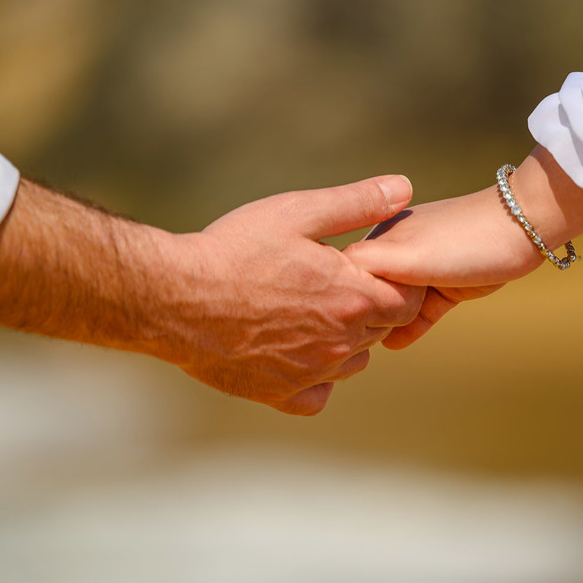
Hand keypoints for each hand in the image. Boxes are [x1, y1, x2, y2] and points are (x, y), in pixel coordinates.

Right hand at [0, 176, 423, 416]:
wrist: (174, 297)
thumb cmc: (234, 249)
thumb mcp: (298, 212)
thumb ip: (357, 203)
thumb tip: (403, 187)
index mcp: (353, 297)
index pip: (407, 301)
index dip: (396, 283)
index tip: (369, 268)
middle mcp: (339, 343)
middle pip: (382, 331)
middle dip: (369, 307)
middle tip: (334, 283)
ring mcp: (311, 374)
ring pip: (353, 363)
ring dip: (345, 341)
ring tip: (311, 312)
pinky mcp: (279, 394)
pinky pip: (318, 396)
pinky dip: (314, 378)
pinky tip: (294, 351)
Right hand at [345, 185, 540, 348]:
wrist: (524, 227)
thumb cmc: (463, 238)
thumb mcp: (405, 252)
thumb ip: (368, 263)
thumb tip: (332, 284)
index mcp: (381, 239)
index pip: (347, 274)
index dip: (336, 296)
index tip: (327, 322)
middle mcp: (397, 253)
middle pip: (369, 293)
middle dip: (360, 315)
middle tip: (349, 342)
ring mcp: (423, 270)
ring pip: (395, 306)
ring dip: (384, 325)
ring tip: (367, 349)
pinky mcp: (446, 286)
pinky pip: (420, 314)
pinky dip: (407, 330)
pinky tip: (394, 345)